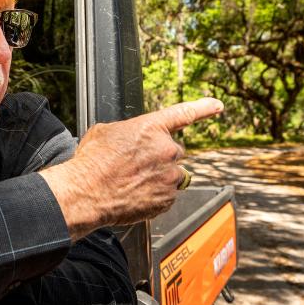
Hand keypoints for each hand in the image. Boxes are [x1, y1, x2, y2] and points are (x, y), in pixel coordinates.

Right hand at [40, 98, 223, 240]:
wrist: (86, 193)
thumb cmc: (91, 163)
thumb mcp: (105, 133)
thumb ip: (128, 132)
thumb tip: (132, 139)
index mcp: (151, 128)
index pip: (184, 113)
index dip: (203, 108)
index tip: (217, 105)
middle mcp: (166, 150)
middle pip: (172, 152)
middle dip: (158, 159)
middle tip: (134, 167)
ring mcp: (169, 176)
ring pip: (172, 175)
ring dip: (158, 178)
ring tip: (132, 183)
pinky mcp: (167, 199)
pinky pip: (167, 195)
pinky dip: (154, 196)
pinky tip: (134, 195)